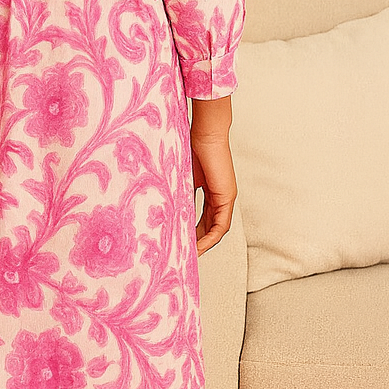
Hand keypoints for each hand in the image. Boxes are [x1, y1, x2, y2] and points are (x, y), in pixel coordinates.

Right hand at [189, 95, 237, 255]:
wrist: (207, 133)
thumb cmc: (192, 146)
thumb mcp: (181, 176)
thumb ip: (177, 191)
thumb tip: (161, 206)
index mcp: (210, 190)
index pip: (202, 218)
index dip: (192, 232)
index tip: (179, 242)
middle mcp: (221, 197)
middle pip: (209, 227)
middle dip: (197, 242)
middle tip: (182, 254)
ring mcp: (226, 198)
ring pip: (216, 229)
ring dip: (203, 243)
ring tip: (189, 255)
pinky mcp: (227, 197)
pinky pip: (220, 225)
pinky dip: (210, 237)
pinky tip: (198, 246)